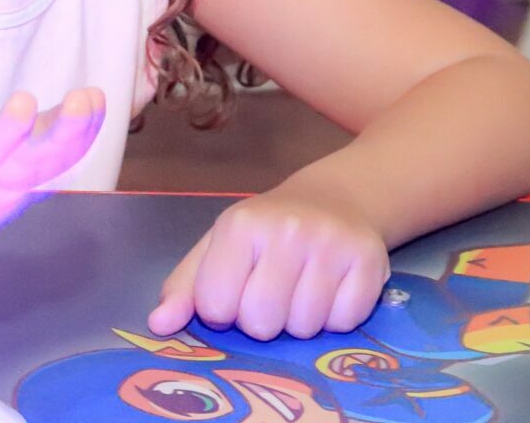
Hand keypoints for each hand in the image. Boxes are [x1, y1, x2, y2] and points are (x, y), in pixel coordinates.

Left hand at [148, 191, 389, 340]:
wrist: (333, 202)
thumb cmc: (266, 233)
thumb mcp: (218, 248)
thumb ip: (185, 287)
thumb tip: (159, 325)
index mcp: (240, 225)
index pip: (215, 306)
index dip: (224, 310)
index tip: (236, 290)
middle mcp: (287, 230)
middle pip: (260, 323)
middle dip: (263, 320)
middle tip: (273, 291)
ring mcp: (331, 245)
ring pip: (304, 328)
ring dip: (300, 320)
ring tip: (303, 287)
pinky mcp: (370, 262)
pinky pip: (344, 324)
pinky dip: (336, 318)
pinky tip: (332, 288)